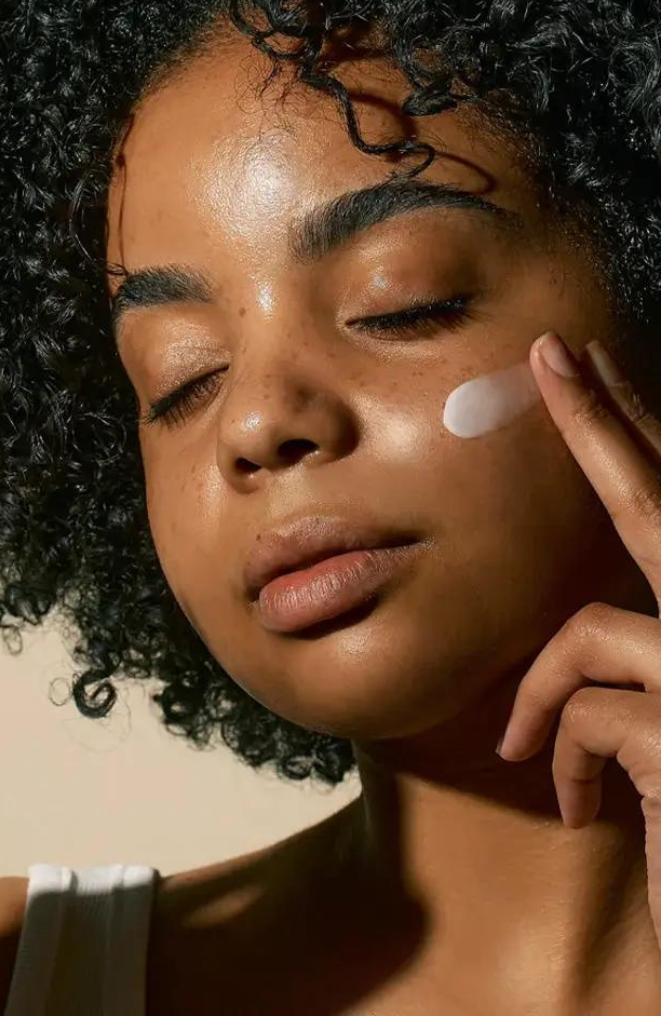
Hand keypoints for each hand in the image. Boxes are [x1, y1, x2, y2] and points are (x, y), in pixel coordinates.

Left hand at [495, 331, 660, 941]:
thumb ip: (630, 663)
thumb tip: (575, 625)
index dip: (632, 429)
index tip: (578, 363)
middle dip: (606, 425)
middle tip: (553, 355)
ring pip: (592, 634)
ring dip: (546, 703)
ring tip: (532, 765)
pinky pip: (588, 712)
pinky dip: (559, 756)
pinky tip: (574, 810)